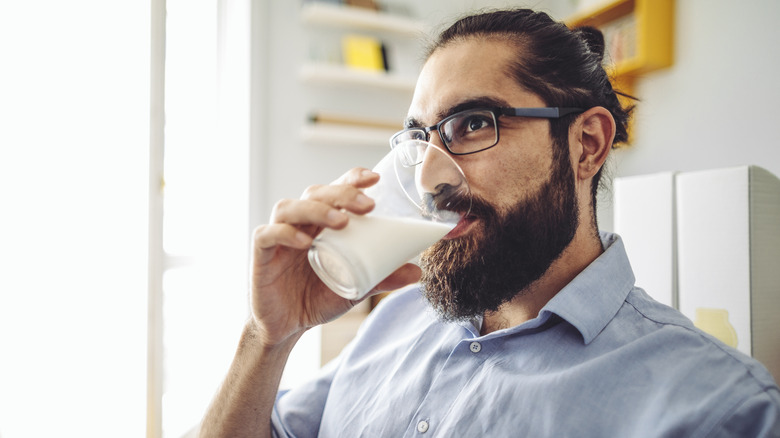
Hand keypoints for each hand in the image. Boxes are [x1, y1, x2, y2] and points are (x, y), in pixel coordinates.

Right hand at [249, 168, 420, 346]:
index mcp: (321, 223)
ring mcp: (278, 235)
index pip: (334, 190)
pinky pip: (268, 234)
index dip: (351, 179)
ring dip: (317, 209)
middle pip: (315, 192)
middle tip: (368, 206)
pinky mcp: (260, 253)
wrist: (287, 327)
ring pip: (289, 207)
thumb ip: (381, 277)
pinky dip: (286, 233)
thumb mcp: (355, 287)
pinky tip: (306, 242)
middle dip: (342, 193)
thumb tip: (417, 273)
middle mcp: (299, 222)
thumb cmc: (317, 298)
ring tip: (342, 221)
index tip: (374, 179)